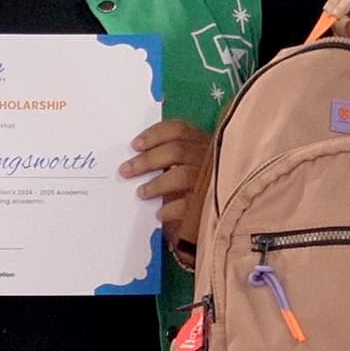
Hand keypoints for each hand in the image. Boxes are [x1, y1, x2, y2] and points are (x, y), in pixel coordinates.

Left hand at [122, 118, 214, 252]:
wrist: (224, 220)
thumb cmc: (201, 191)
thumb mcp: (188, 170)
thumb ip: (171, 161)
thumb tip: (137, 161)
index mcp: (205, 144)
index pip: (179, 130)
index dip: (155, 135)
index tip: (135, 145)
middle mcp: (212, 159)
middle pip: (176, 150)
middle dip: (147, 160)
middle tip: (126, 170)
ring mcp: (214, 181)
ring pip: (182, 175)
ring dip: (157, 184)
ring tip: (141, 193)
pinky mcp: (213, 205)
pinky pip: (188, 204)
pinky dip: (170, 208)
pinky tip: (160, 214)